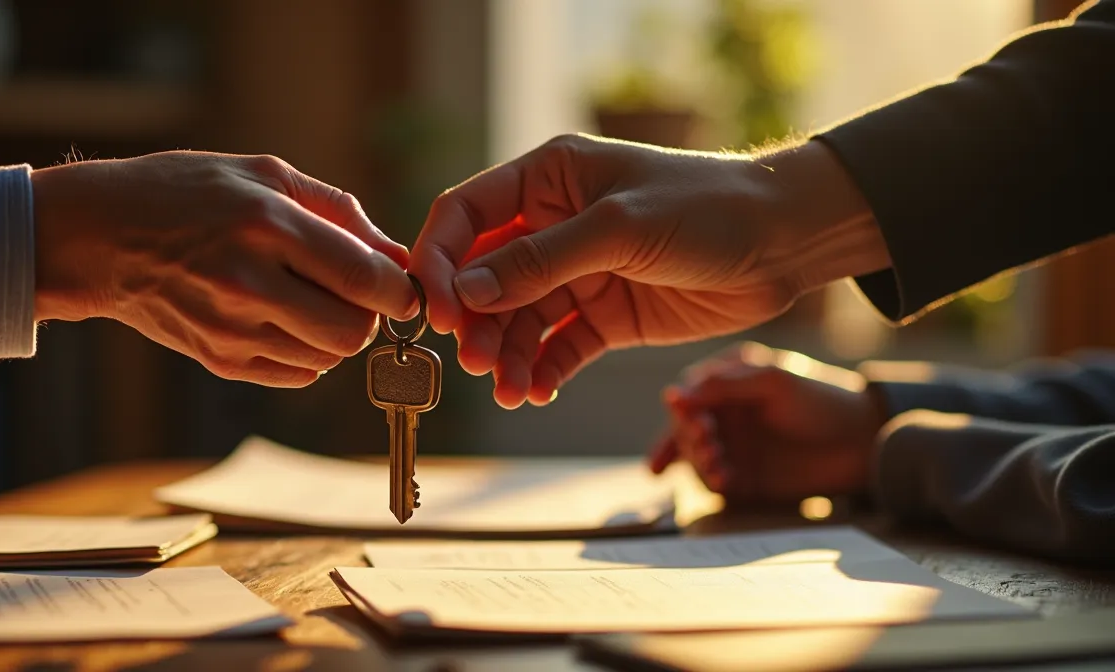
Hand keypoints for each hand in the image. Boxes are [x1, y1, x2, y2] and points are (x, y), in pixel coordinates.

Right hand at [30, 151, 416, 386]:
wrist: (99, 236)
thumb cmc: (187, 192)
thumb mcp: (264, 174)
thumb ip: (339, 213)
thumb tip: (398, 256)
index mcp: (266, 225)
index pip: (365, 279)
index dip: (399, 290)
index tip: (400, 284)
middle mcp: (249, 283)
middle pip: (354, 333)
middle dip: (370, 316)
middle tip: (354, 292)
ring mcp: (230, 329)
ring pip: (329, 358)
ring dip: (336, 334)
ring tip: (310, 298)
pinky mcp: (218, 360)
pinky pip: (296, 374)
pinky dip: (307, 353)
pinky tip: (284, 319)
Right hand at [409, 135, 889, 408]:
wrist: (785, 243)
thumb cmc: (708, 208)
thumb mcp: (619, 227)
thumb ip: (541, 261)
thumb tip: (465, 292)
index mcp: (550, 178)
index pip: (466, 215)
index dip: (440, 260)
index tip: (436, 310)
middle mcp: (554, 224)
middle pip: (485, 276)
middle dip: (475, 321)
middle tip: (476, 361)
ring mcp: (579, 272)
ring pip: (519, 320)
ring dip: (507, 355)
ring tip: (509, 389)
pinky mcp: (605, 315)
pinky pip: (558, 346)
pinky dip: (543, 370)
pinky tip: (536, 392)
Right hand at [649, 342, 886, 501]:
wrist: (863, 443)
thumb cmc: (822, 401)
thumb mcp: (772, 382)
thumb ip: (722, 385)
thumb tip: (672, 395)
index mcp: (730, 379)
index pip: (689, 393)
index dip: (682, 407)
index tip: (688, 416)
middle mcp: (726, 412)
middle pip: (685, 426)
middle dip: (689, 436)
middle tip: (708, 443)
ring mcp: (733, 444)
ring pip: (694, 455)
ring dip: (698, 460)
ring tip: (717, 464)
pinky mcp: (742, 475)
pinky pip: (713, 480)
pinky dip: (712, 480)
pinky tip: (724, 479)